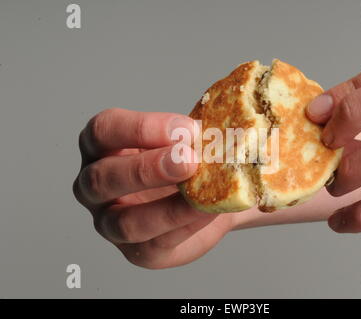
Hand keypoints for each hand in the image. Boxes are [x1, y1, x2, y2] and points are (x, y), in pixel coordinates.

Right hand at [73, 108, 237, 268]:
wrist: (212, 194)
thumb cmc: (188, 157)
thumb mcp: (191, 137)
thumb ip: (195, 132)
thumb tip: (218, 123)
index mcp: (102, 146)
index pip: (103, 130)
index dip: (141, 128)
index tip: (186, 129)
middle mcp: (96, 184)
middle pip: (102, 178)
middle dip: (147, 169)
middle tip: (189, 159)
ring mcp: (110, 222)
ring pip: (124, 223)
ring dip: (165, 208)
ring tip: (200, 193)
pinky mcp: (136, 251)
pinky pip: (155, 245)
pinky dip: (184, 227)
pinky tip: (207, 211)